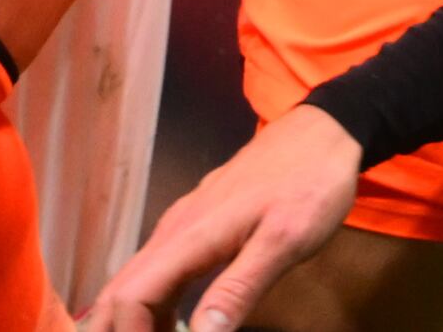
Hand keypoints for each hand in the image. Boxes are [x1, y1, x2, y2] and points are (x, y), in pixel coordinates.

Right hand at [90, 103, 366, 331]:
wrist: (323, 131)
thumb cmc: (309, 184)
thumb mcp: (284, 242)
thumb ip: (239, 290)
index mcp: (189, 236)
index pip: (130, 296)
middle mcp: (174, 231)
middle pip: (120, 291)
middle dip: (121, 329)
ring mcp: (181, 227)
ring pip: (135, 282)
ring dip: (136, 321)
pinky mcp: (194, 228)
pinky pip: (156, 273)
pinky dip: (152, 306)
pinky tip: (169, 326)